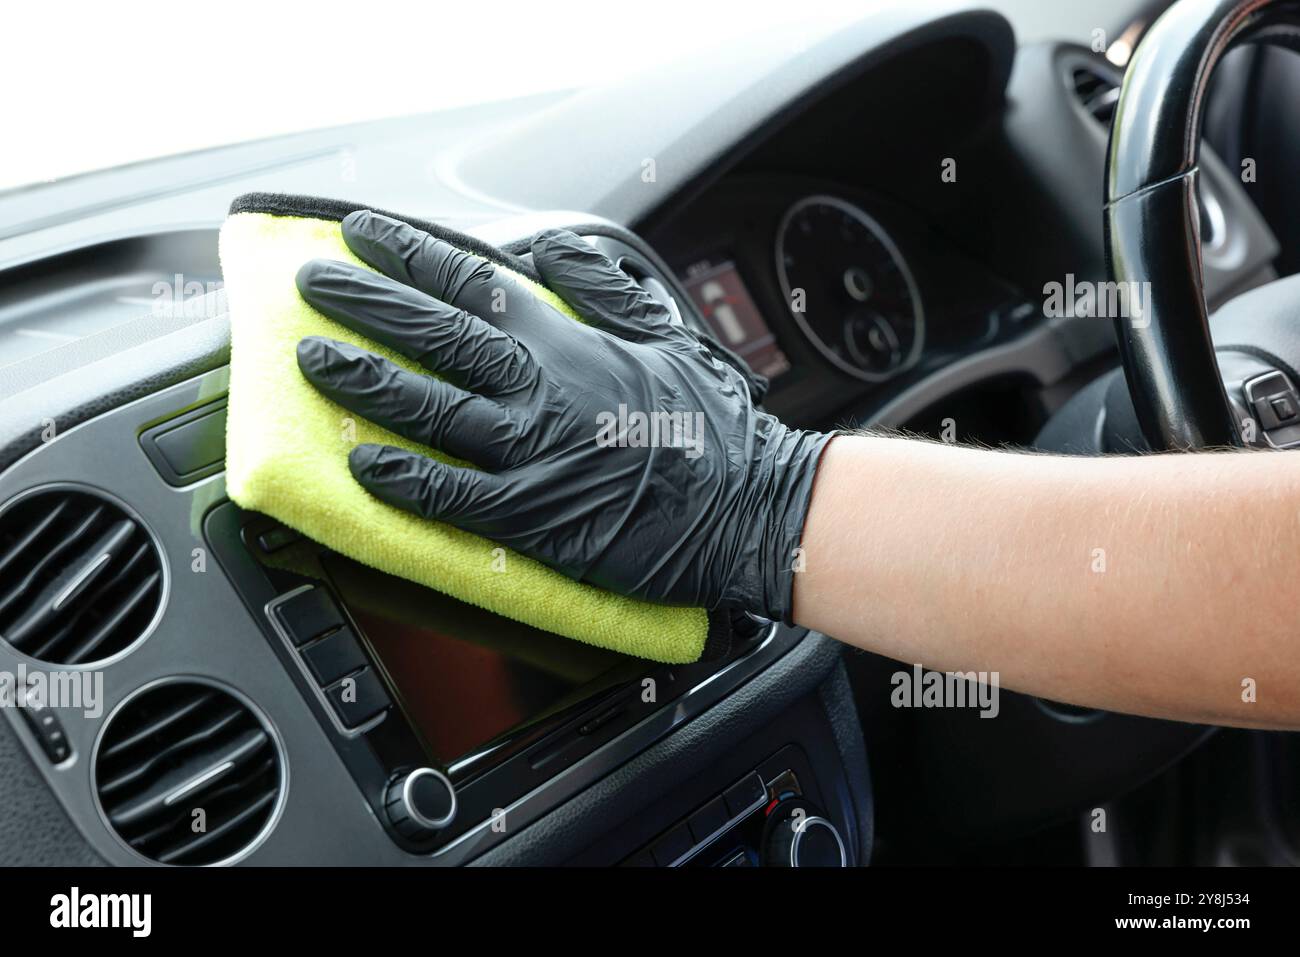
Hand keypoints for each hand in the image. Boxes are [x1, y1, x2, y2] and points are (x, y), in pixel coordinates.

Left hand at [294, 210, 830, 619]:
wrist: (748, 507)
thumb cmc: (714, 425)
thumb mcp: (667, 334)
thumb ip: (603, 288)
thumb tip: (551, 248)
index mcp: (569, 341)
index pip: (472, 284)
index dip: (410, 255)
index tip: (363, 233)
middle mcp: (539, 388)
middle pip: (433, 335)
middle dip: (366, 303)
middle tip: (312, 283)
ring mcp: (530, 453)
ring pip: (427, 408)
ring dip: (363, 379)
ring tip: (312, 358)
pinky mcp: (533, 517)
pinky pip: (451, 495)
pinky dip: (402, 478)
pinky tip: (360, 464)